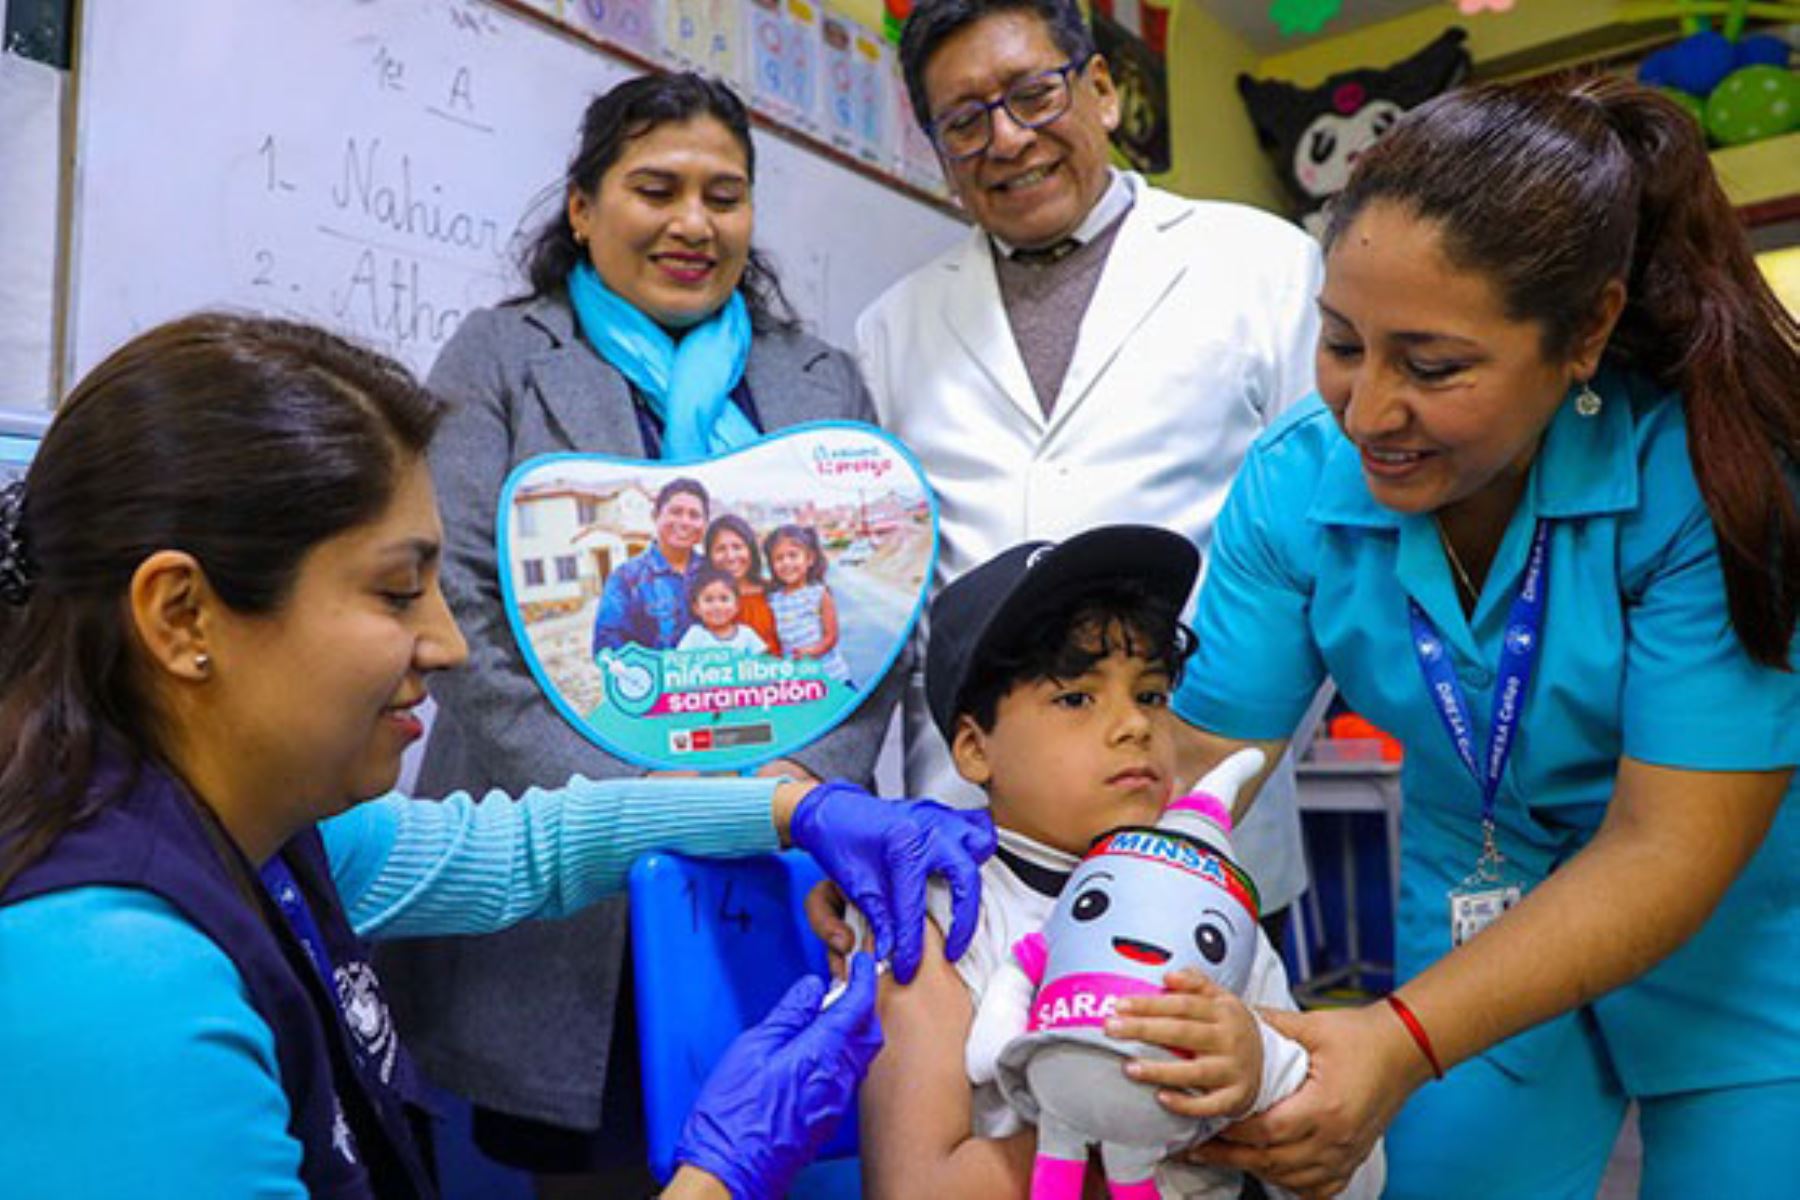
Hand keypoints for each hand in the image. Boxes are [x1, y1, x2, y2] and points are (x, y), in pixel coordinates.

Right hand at [675, 954, 884, 1199]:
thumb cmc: (735, 1114)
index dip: (864, 979)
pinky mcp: (828, 1118)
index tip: (863, 963)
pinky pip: (848, 1076)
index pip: (858, 1007)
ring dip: (854, 1031)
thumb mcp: (753, 1048)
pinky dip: (843, 1054)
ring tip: (828, 1016)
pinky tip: (818, 1051)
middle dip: (864, 1006)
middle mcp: (839, 1079)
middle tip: (846, 987)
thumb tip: (812, 989)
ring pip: (861, 1056)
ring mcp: (836, 1102)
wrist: (731, 1170)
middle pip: (869, 1033)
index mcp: (822, 1054)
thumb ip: (789, 1014)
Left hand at [787, 781, 995, 982]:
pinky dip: (976, 847)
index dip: (910, 947)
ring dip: (975, 876)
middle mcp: (927, 829)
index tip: (907, 967)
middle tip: (952, 948)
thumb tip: (891, 950)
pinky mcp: (942, 815)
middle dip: (963, 922)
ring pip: (981, 845)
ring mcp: (938, 818)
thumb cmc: (839, 840)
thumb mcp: (855, 885)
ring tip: (962, 904)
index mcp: (902, 847)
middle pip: (965, 880)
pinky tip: (963, 867)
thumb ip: (878, 920)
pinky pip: (976, 826)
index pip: (913, 909)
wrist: (831, 809)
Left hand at [1107, 970, 1262, 1122]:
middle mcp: (1229, 1040)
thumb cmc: (1231, 1028)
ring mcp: (1232, 1070)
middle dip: (1144, 1030)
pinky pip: (1208, 1105)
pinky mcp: (1234, 1098)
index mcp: (1224, 1012)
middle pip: (1183, 1033)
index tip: (1120, 1005)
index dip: (1150, 1004)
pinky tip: (1161, 1098)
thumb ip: (1195, 983)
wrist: (1268, 1062)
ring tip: (1129, 1067)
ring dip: (1160, 1070)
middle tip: (1111, 1028)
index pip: (1182, 1004)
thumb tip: (1169, 975)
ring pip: (1194, 1072)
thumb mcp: (1221, 999)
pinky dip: (1185, 1103)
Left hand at [1186, 1004, 1421, 1197]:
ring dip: (1256, 1170)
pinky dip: (1293, 1184)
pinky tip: (1272, 1172)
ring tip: (1222, 1158)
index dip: (1233, 1131)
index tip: (1205, 1123)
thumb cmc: (1361, 1036)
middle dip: (1231, 1156)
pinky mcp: (1355, 1158)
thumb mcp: (1312, 1025)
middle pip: (1274, 1161)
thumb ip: (1269, 1024)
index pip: (1268, 1131)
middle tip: (1197, 1150)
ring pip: (1293, 1178)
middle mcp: (1337, 1138)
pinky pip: (1320, 1188)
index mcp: (1325, 1106)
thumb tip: (1230, 1014)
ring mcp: (1348, 1153)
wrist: (1406, 1048)